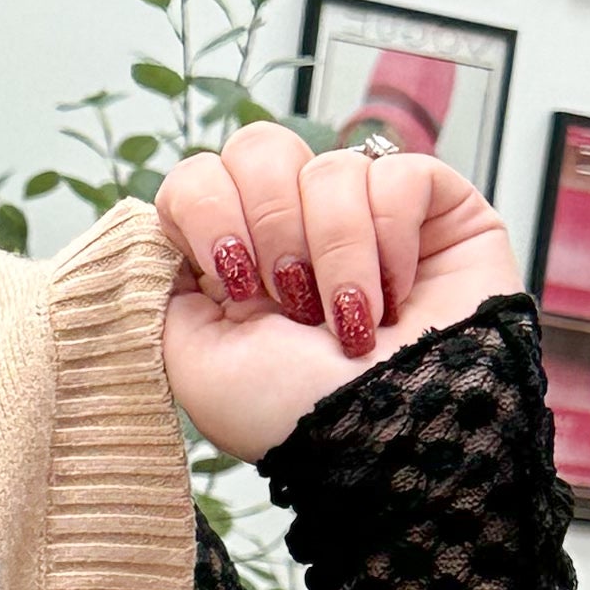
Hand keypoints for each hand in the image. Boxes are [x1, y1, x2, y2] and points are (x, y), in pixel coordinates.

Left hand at [152, 123, 522, 464]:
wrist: (387, 443)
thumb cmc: (293, 416)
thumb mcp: (191, 360)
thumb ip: (159, 287)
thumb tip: (157, 227)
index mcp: (231, 259)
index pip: (197, 176)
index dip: (207, 212)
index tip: (230, 279)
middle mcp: (294, 227)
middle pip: (258, 146)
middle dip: (269, 224)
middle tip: (290, 298)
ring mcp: (363, 212)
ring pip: (328, 168)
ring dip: (333, 253)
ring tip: (349, 320)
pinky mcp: (432, 206)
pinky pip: (397, 174)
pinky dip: (390, 243)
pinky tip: (396, 296)